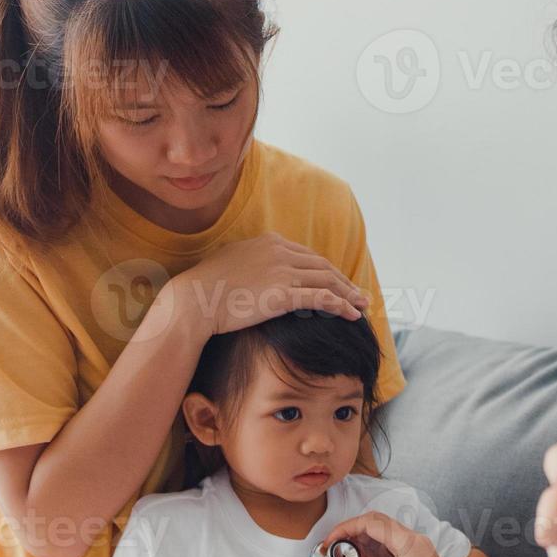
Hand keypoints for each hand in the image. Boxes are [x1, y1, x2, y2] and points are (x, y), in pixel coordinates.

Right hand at [161, 232, 368, 336]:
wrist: (193, 301)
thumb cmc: (206, 287)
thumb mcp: (231, 261)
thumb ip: (252, 259)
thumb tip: (258, 266)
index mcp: (269, 241)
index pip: (307, 255)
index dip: (326, 270)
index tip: (337, 281)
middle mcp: (280, 251)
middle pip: (322, 266)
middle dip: (343, 280)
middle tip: (358, 294)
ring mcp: (283, 271)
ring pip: (327, 280)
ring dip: (349, 294)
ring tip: (362, 306)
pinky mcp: (284, 293)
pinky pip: (322, 298)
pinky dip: (342, 305)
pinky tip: (352, 314)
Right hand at [314, 512, 471, 556]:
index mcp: (408, 542)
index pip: (370, 522)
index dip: (345, 529)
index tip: (329, 542)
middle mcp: (413, 540)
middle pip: (375, 525)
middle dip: (351, 537)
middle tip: (334, 553)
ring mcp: (416, 549)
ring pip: (382, 537)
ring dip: (362, 548)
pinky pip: (390, 550)